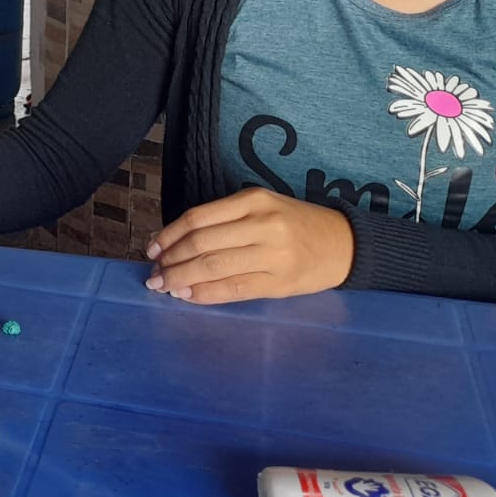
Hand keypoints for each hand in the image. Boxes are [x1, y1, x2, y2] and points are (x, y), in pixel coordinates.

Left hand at [144, 188, 353, 303]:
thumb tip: (172, 243)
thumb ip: (223, 220)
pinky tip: (189, 296)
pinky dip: (205, 294)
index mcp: (253, 200)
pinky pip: (234, 289)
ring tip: (165, 286)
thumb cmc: (294, 224)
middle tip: (153, 274)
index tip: (152, 249)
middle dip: (171, 261)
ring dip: (182, 279)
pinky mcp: (280, 283)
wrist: (344, 244)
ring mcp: (273, 255)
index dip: (168, 235)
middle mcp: (262, 224)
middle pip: (202, 244)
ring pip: (214, 267)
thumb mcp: (261, 207)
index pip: (198, 218)